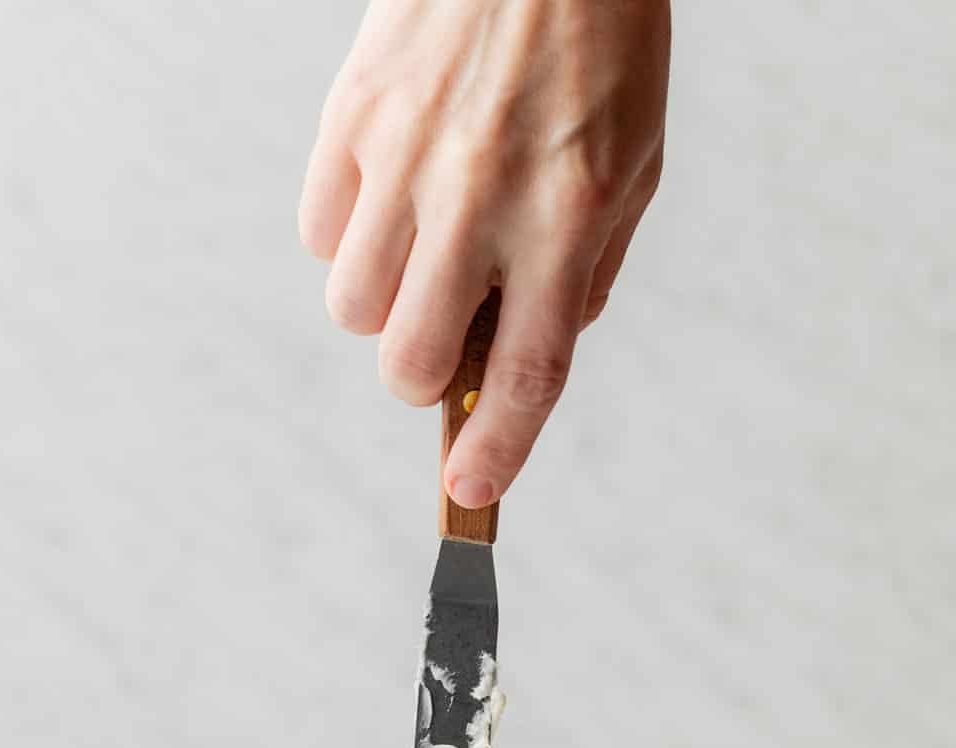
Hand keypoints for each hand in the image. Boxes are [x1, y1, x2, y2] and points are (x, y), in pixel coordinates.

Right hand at [299, 0, 669, 505]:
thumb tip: (526, 355)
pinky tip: (388, 198)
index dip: (495, 449)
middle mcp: (481, 194)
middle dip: (422, 379)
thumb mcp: (636, 162)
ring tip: (421, 251)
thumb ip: (588, 273)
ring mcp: (406, 154)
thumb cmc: (600, 42)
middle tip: (443, 340)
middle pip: (410, 360)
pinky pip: (319, 234)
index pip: (525, 369)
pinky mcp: (352, 115)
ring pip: (352, 309)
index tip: (472, 495)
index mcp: (568, 213)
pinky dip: (347, 242)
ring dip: (383, 310)